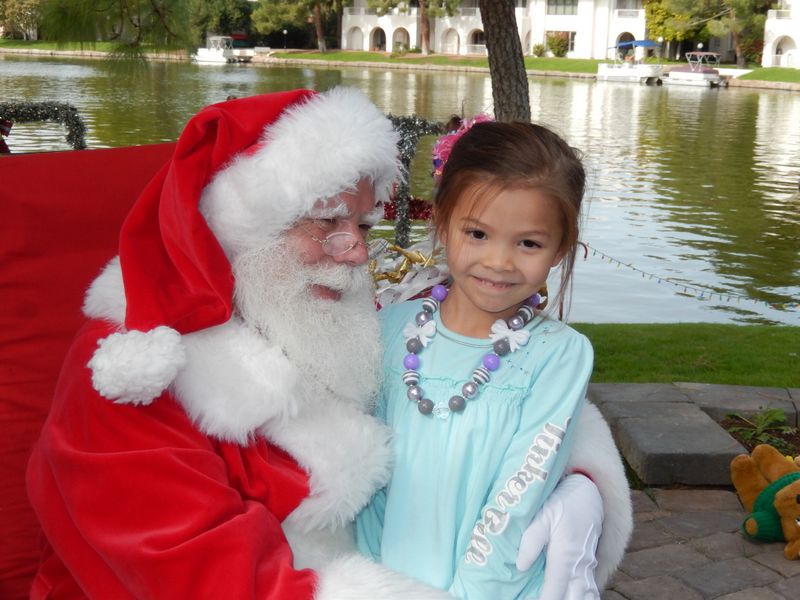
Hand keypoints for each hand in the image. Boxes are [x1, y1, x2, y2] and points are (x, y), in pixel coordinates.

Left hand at [516, 473, 602, 599]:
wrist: (588, 494)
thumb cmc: (562, 504)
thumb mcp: (543, 515)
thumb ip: (531, 541)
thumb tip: (520, 566)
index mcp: (565, 555)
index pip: (554, 589)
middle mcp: (579, 566)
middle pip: (572, 598)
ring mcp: (587, 568)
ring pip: (586, 597)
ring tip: (554, 599)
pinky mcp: (591, 566)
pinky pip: (591, 590)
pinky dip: (583, 598)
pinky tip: (571, 597)